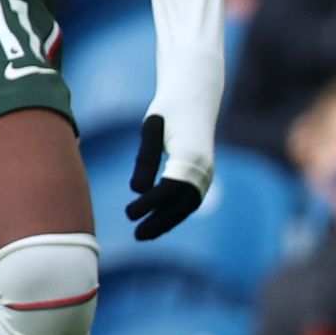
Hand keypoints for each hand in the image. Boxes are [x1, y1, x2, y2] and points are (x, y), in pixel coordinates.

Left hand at [126, 115, 205, 240]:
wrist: (194, 98)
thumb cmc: (168, 111)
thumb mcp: (151, 130)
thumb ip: (145, 159)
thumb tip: (137, 190)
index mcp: (191, 155)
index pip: (170, 188)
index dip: (150, 204)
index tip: (129, 214)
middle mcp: (204, 168)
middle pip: (182, 203)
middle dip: (160, 222)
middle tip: (136, 235)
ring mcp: (206, 173)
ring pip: (187, 205)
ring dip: (167, 221)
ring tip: (143, 234)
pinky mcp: (202, 175)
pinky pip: (188, 199)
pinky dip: (173, 212)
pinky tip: (155, 221)